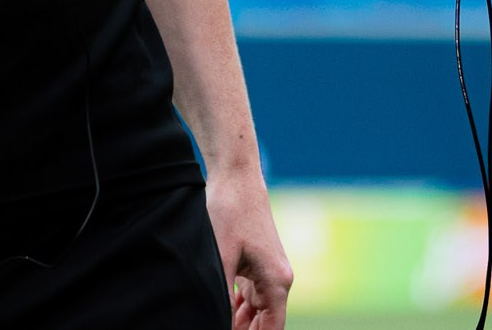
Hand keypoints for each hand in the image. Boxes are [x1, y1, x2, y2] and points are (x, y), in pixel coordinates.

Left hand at [208, 162, 294, 329]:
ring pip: (257, 310)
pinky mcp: (259, 263)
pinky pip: (252, 295)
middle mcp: (279, 279)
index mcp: (277, 281)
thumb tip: (218, 322)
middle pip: (265, 322)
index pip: (272, 329)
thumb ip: (223, 296)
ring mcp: (270, 271)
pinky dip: (238, 306)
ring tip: (213, 320)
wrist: (236, 177)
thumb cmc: (230, 212)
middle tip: (213, 327)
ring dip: (239, 321)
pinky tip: (221, 310)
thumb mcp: (221, 258)